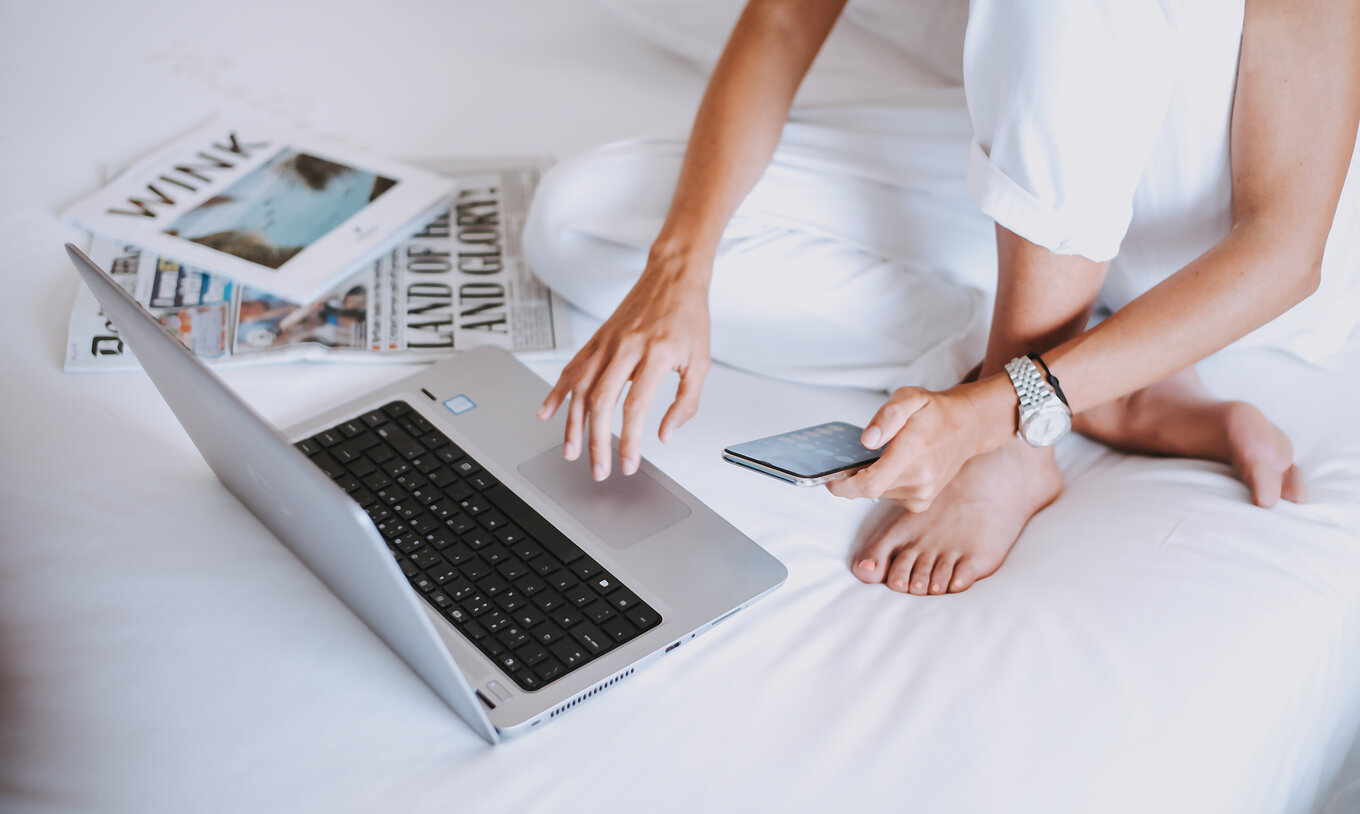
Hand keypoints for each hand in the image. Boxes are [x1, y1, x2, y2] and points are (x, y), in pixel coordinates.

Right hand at [537, 247, 711, 479]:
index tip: (627, 464)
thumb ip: (686, 402)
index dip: (628, 440)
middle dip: (596, 442)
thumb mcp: (701, 362)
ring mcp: (606, 342)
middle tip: (598, 469)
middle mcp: (626, 347)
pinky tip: (547, 413)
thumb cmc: (689, 317)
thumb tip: (665, 434)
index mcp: (656, 354)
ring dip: (572, 424)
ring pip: (580, 388)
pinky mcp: (596, 340)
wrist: (673, 276)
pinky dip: (557, 392)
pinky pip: (572, 369)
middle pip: (601, 402)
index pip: (635, 406)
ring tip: (570, 451)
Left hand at [827, 380, 1009, 510]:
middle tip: (855, 458)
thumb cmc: (935, 412)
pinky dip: (885, 484)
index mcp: (913, 452)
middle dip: (856, 477)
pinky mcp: (922, 502)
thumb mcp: (909, 398)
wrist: (967, 427)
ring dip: (873, 478)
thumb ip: (886, 417)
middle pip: (870, 490)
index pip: (869, 484)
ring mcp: (922, 494)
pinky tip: (897, 466)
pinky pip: (890, 496)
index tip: (830, 478)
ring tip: (886, 455)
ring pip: (879, 494)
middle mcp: (920, 479)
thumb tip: (867, 441)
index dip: (844, 485)